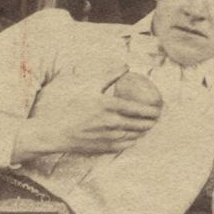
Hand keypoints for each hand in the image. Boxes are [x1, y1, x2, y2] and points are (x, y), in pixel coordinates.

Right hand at [17, 87, 161, 157]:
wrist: (54, 131)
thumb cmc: (70, 105)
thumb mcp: (88, 85)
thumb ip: (110, 75)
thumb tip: (126, 65)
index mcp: (110, 105)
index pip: (141, 109)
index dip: (154, 109)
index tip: (160, 106)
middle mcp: (112, 123)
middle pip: (142, 124)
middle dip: (153, 120)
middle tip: (158, 116)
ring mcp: (109, 137)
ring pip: (136, 135)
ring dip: (145, 130)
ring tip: (149, 124)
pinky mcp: (105, 147)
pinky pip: (127, 145)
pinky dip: (134, 140)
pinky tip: (135, 135)